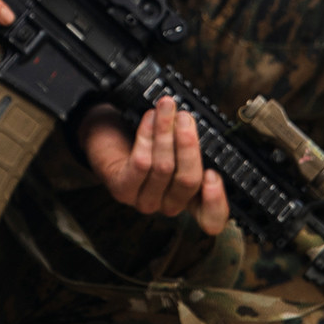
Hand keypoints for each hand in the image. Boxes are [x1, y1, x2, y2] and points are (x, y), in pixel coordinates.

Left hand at [82, 96, 228, 235]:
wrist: (107, 132)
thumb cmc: (148, 138)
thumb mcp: (176, 142)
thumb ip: (191, 145)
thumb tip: (199, 130)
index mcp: (190, 196)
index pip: (211, 216)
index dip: (216, 201)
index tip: (213, 175)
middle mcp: (168, 204)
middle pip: (188, 181)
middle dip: (188, 144)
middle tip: (185, 117)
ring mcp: (144, 201)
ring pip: (164, 168)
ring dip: (165, 132)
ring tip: (165, 107)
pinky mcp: (122, 190)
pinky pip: (141, 164)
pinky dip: (147, 137)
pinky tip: (149, 118)